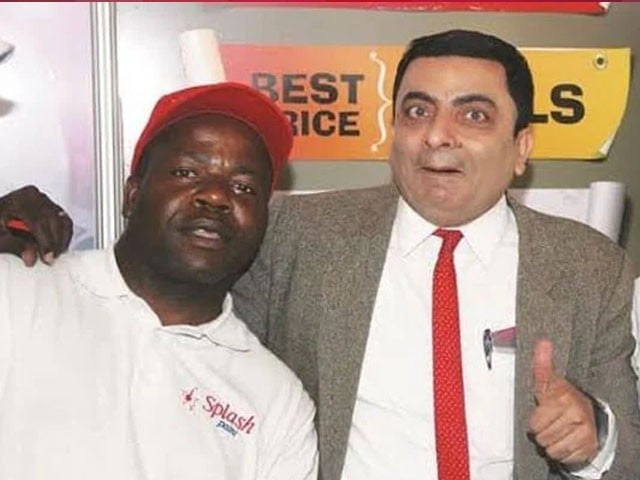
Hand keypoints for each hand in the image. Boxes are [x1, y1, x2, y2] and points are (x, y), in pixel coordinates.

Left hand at [0, 185, 72, 265]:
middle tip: (51, 260)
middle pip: (53, 220)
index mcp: (20, 200)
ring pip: (63, 220)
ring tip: (55, 254)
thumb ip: (14, 245)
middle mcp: (34, 196)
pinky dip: (64, 235)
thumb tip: (31, 257)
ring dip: (62, 240)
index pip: (39, 221)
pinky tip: (59, 247)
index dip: (45, 241)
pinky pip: (65, 220)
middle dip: (55, 243)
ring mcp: (45, 200)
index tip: (48, 258)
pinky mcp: (52, 206)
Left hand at [528, 339, 598, 466]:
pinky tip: (565, 439)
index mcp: (564, 399)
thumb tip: (543, 342)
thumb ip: (542, 363)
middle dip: (542, 431)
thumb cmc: (562, 398)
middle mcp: (577, 415)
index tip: (542, 412)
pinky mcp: (588, 448)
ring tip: (556, 430)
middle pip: (542, 437)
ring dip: (551, 442)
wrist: (587, 413)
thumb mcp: (548, 381)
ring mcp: (585, 433)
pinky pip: (563, 457)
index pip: (535, 423)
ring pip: (551, 449)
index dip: (534, 420)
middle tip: (550, 422)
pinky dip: (561, 452)